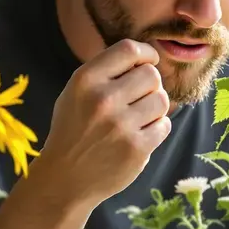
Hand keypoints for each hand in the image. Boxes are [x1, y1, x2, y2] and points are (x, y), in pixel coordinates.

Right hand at [41, 39, 171, 202]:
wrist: (64, 179)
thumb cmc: (74, 130)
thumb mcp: (76, 92)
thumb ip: (106, 72)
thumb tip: (147, 57)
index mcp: (85, 80)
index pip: (129, 50)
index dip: (146, 53)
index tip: (149, 61)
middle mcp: (103, 99)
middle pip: (151, 75)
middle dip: (150, 85)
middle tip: (138, 99)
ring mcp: (120, 125)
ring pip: (162, 100)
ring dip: (155, 108)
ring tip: (138, 118)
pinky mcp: (136, 148)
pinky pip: (164, 125)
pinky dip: (156, 129)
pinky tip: (139, 135)